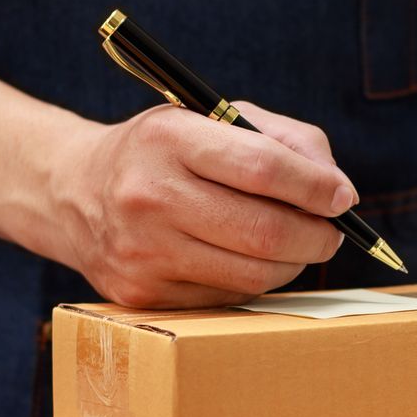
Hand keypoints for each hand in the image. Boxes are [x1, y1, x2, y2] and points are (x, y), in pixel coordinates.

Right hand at [53, 101, 350, 306]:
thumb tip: (336, 190)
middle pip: (263, 231)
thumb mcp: (213, 118)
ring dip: (292, 265)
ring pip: (251, 275)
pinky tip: (246, 261)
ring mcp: (141, 250)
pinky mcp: (140, 293)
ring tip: (295, 246)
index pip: (262, 168)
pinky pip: (225, 298)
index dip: (316, 187)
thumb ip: (285, 140)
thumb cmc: (164, 152)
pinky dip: (252, 283)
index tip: (342, 197)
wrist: (74, 192)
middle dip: (316, 236)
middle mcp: (148, 194)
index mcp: (169, 138)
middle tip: (331, 233)